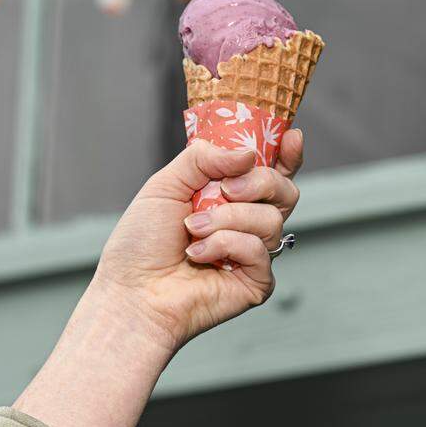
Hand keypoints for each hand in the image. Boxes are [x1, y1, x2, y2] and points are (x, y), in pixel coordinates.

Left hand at [92, 130, 304, 351]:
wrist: (132, 290)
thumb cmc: (143, 241)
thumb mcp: (166, 183)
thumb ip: (205, 158)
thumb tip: (249, 154)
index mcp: (229, 195)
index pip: (271, 170)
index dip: (287, 153)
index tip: (292, 136)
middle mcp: (246, 222)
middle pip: (285, 190)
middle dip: (258, 182)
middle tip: (224, 190)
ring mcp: (254, 252)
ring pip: (272, 218)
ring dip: (227, 218)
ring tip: (193, 229)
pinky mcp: (257, 282)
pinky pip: (259, 250)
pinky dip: (225, 245)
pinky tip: (199, 254)